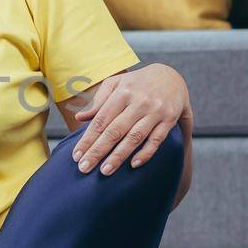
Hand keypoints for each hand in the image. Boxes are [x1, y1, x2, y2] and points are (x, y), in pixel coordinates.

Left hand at [71, 64, 193, 193]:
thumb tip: (80, 118)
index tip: (76, 156)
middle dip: (98, 151)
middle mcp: (139, 101)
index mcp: (123, 92)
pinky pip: (156, 139)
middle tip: (84, 168)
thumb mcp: (116, 84)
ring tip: (105, 171)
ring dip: (119, 156)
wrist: (171, 77)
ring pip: (134, 137)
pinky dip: (145, 153)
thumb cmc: (136, 83)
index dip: (88, 139)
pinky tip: (133, 164)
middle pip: (115, 130)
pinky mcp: (169, 119)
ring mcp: (155, 111)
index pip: (101, 119)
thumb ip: (99, 101)